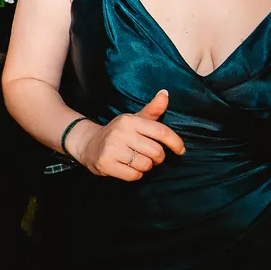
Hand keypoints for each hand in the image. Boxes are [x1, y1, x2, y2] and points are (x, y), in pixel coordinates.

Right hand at [71, 89, 185, 180]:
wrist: (89, 144)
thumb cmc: (118, 133)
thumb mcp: (134, 120)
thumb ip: (152, 109)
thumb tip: (165, 93)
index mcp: (130, 120)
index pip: (161, 132)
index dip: (175, 142)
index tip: (181, 150)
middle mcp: (121, 132)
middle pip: (156, 152)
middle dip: (158, 158)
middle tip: (152, 156)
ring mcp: (112, 148)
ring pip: (145, 165)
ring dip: (146, 166)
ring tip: (137, 161)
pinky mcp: (106, 163)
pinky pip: (134, 175)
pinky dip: (135, 174)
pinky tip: (128, 167)